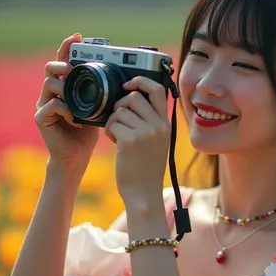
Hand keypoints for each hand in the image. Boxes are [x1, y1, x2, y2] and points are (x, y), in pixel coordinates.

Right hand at [35, 34, 99, 169]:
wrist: (77, 156)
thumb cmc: (87, 133)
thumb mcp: (98, 108)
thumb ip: (100, 93)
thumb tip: (118, 76)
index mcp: (65, 87)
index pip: (64, 62)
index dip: (68, 47)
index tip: (78, 37)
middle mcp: (51, 92)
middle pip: (51, 67)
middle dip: (63, 64)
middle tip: (75, 69)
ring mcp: (44, 104)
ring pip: (49, 83)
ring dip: (65, 87)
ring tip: (77, 98)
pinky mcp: (41, 118)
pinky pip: (50, 105)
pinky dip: (65, 109)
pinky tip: (75, 119)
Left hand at [105, 77, 170, 205]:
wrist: (144, 194)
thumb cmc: (146, 169)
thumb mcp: (157, 143)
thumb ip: (151, 123)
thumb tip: (131, 100)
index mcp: (166, 125)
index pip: (157, 90)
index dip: (141, 81)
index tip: (128, 84)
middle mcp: (158, 126)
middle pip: (133, 97)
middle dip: (120, 105)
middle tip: (118, 119)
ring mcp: (145, 133)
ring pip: (120, 111)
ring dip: (113, 121)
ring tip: (117, 135)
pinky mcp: (130, 140)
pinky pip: (112, 124)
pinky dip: (109, 131)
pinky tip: (115, 143)